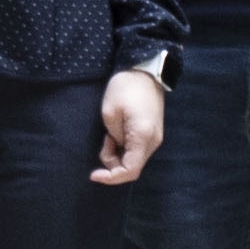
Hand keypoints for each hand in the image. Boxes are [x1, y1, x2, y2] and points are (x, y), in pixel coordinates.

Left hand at [91, 66, 167, 185]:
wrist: (144, 70)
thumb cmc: (125, 88)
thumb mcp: (110, 113)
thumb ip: (113, 139)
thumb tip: (116, 150)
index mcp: (143, 137)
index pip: (130, 170)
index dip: (111, 178)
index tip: (93, 174)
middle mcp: (153, 141)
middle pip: (132, 167)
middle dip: (112, 162)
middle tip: (104, 140)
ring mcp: (155, 138)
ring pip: (134, 160)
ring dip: (117, 155)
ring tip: (109, 134)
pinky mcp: (153, 133)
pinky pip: (137, 151)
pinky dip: (123, 149)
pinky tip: (116, 134)